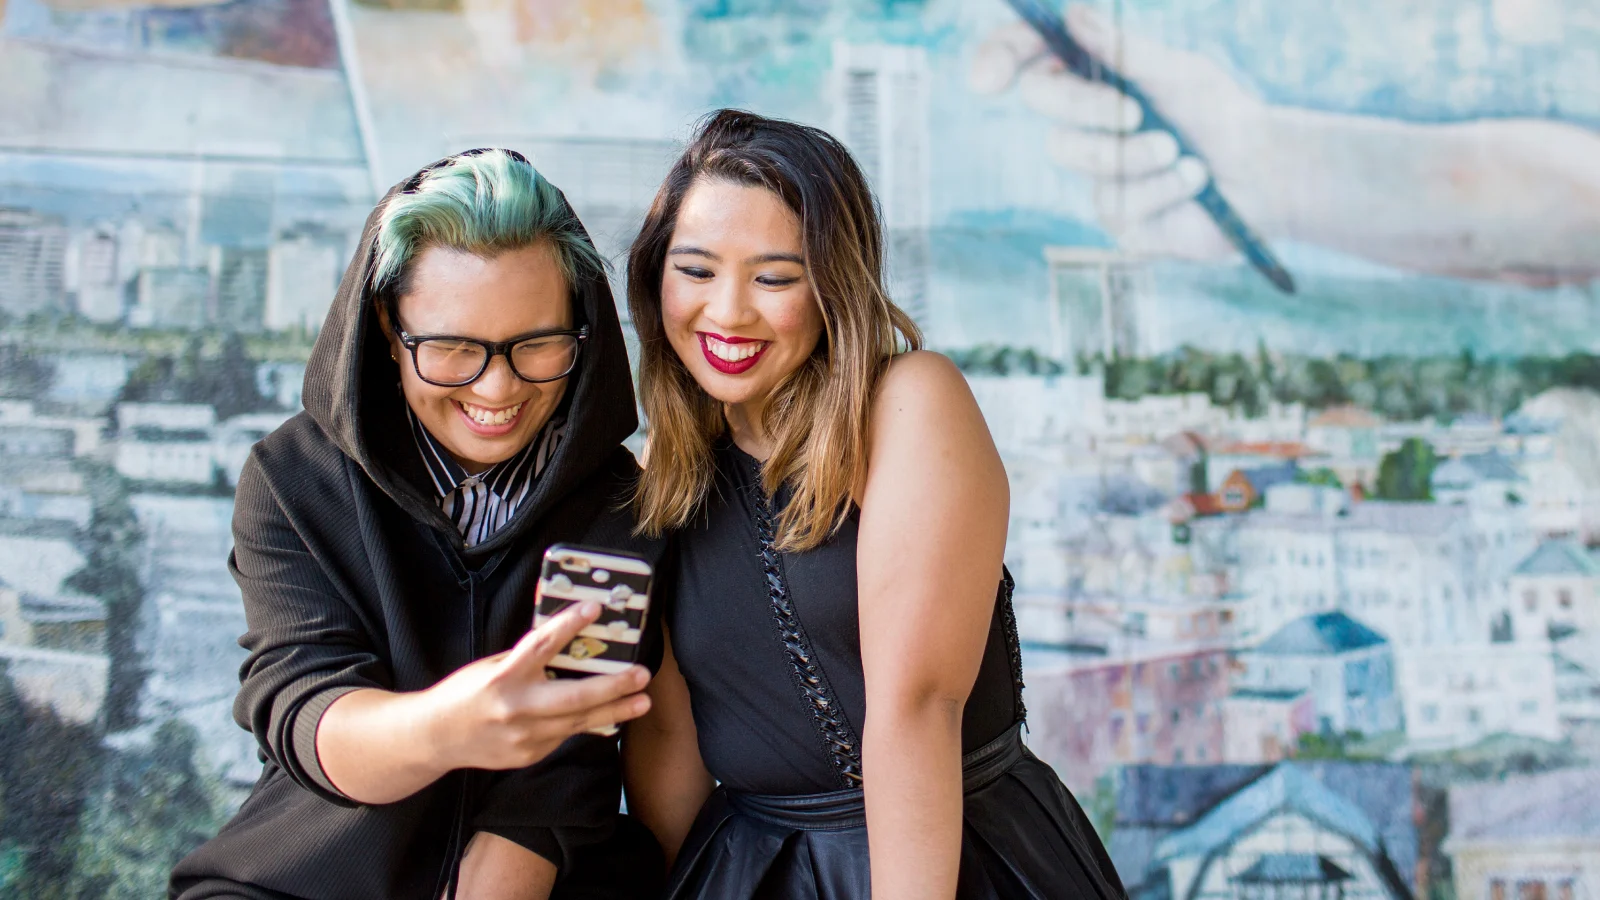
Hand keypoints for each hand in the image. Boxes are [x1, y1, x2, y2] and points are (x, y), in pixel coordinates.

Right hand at [427, 601, 651, 771]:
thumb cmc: (465, 693)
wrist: (435, 738)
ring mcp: (523, 737)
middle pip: (572, 698)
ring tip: (642, 701)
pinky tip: (606, 715)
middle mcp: (515, 708)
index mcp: (503, 677)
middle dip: (612, 687)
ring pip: (577, 723)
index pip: (540, 646)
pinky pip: (563, 737)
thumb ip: (526, 657)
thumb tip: (564, 635)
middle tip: (641, 675)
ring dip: (614, 711)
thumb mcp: (491, 666)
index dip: (568, 625)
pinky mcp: (528, 755)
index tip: (595, 608)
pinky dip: (583, 724)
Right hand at [970, 4, 1283, 259]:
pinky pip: (1119, 202)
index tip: (988, 77)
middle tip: (1135, 113)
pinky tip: (1194, 184)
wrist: (1265, 176)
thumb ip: (1127, 50)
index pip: (1028, 57)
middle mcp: (1083, 123)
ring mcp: (1094, 172)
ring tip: (1181, 155)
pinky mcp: (1116, 219)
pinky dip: (1164, 187)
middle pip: (1042, 102)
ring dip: (1136, 153)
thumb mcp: (1179, 72)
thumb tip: (1075, 14)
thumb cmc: (1221, 115)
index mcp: (1091, 76)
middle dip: (1087, 105)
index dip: (999, 57)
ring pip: (1077, 154)